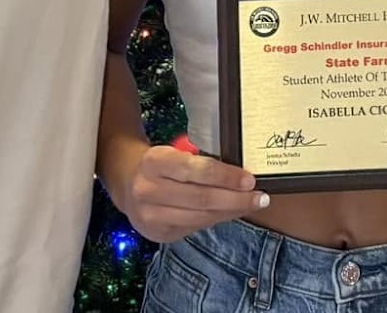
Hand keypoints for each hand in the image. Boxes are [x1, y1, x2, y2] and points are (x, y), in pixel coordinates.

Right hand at [114, 144, 269, 244]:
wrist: (127, 182)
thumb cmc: (160, 164)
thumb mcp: (174, 154)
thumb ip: (199, 164)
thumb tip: (240, 175)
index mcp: (155, 161)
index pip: (196, 169)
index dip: (226, 175)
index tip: (250, 179)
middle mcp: (148, 189)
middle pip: (201, 198)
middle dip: (235, 199)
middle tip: (260, 197)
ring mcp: (149, 215)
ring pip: (199, 217)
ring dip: (230, 212)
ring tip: (250, 205)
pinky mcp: (155, 233)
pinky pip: (193, 228)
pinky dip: (215, 220)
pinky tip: (229, 213)